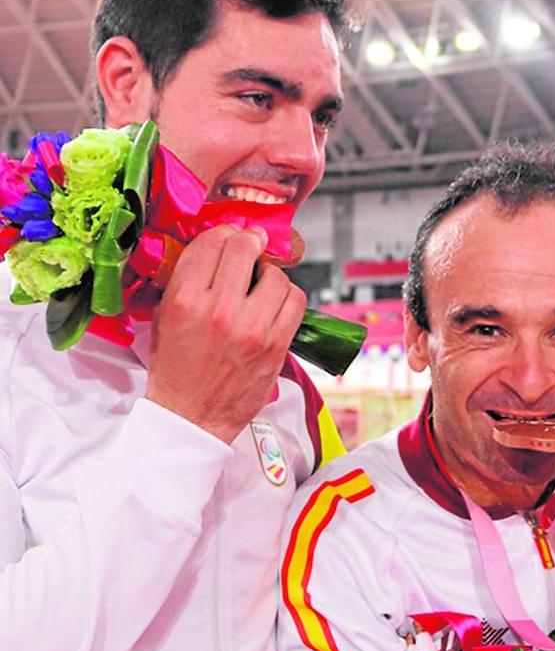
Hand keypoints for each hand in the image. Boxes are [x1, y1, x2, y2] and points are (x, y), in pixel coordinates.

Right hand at [145, 225, 306, 442]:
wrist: (192, 416)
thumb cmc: (176, 372)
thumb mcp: (163, 319)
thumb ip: (184, 282)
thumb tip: (212, 249)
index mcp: (184, 301)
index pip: (210, 243)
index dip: (223, 234)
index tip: (229, 237)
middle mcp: (219, 310)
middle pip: (244, 248)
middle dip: (248, 243)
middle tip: (250, 247)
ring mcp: (252, 327)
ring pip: (275, 274)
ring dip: (269, 273)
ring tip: (260, 283)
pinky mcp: (277, 343)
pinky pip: (296, 300)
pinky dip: (288, 295)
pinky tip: (275, 302)